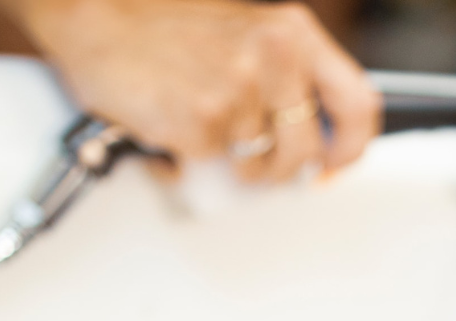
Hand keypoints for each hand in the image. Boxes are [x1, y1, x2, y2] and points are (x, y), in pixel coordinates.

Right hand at [16, 0, 380, 181]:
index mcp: (293, 33)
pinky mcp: (203, 121)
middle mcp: (275, 56)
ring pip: (260, 167)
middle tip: (251, 159)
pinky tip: (173, 127)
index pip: (358, 105)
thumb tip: (316, 136)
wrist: (96, 17)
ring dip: (233, 165)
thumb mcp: (247, 36)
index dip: (349, 149)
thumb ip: (290, 79)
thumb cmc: (165, 29)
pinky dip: (192, 160)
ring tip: (203, 130)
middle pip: (306, 150)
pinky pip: (214, 167)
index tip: (331, 165)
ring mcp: (240, 90)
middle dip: (279, 168)